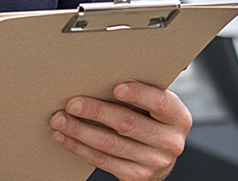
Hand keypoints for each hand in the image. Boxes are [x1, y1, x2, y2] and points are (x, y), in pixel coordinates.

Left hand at [50, 81, 191, 180]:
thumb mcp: (155, 101)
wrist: (159, 154)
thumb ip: (139, 88)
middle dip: (96, 111)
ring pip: (111, 145)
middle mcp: (170, 141)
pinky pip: (104, 162)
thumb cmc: (151, 116)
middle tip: (71, 103)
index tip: (116, 87)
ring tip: (60, 119)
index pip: (160, 102)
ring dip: (80, 131)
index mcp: (177, 116)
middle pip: (128, 124)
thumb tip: (100, 68)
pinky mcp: (137, 177)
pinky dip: (80, 148)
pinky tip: (65, 137)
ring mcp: (155, 162)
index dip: (138, 94)